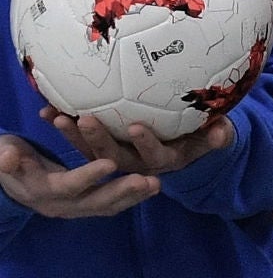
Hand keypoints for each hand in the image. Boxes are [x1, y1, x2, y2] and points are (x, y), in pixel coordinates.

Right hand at [0, 134, 158, 218]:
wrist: (10, 181)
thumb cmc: (8, 158)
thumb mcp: (3, 153)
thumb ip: (5, 156)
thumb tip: (6, 158)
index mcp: (41, 191)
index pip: (68, 186)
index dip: (87, 176)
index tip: (109, 163)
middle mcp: (61, 205)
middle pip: (95, 201)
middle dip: (121, 191)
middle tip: (146, 180)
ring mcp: (75, 208)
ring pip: (108, 206)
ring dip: (133, 197)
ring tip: (156, 184)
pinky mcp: (86, 205)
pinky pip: (112, 204)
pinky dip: (131, 197)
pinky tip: (151, 187)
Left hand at [41, 108, 233, 174]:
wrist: (181, 148)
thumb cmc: (197, 138)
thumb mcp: (211, 138)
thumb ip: (216, 137)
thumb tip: (222, 131)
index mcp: (163, 161)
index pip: (154, 156)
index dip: (144, 143)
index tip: (136, 127)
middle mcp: (135, 165)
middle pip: (114, 157)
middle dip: (99, 140)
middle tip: (86, 119)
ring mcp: (114, 159)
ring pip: (91, 153)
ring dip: (74, 137)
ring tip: (58, 118)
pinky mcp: (98, 151)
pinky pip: (78, 142)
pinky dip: (64, 129)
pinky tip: (46, 112)